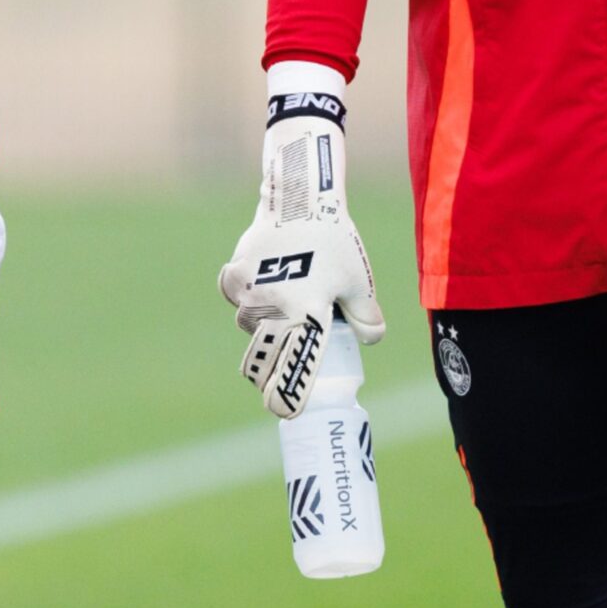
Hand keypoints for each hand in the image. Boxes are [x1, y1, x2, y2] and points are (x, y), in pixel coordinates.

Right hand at [218, 65, 384, 417]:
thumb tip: (372, 340)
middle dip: (268, 367)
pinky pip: (237, 298)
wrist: (302, 198)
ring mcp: (250, 292)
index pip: (292, 368)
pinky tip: (264, 284)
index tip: (281, 409)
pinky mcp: (234, 274)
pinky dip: (247, 297)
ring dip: (263, 325)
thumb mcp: (359, 279)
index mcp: (307, 314)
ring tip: (283, 305)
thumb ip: (366, 316)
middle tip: (274, 371)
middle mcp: (274, 307)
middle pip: (263, 354)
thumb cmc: (334, 240)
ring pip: (249, 325)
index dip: (285, 394)